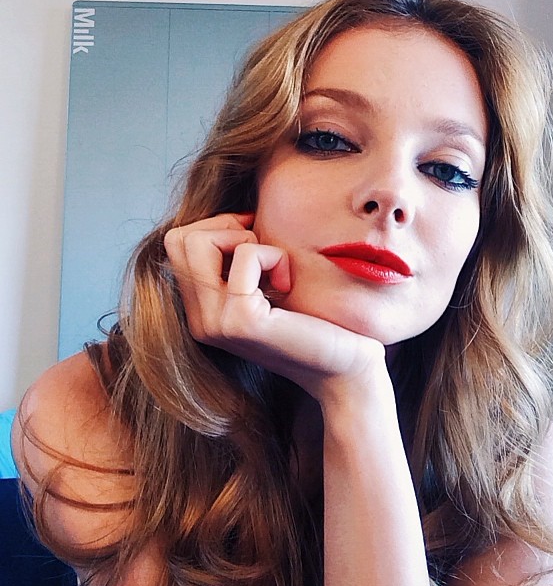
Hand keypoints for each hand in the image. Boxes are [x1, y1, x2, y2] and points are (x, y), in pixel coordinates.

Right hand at [163, 214, 387, 403]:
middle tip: (264, 250)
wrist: (344, 367)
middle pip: (178, 239)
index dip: (215, 228)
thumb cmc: (314, 321)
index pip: (176, 245)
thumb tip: (236, 217)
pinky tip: (288, 283)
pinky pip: (245, 255)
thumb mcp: (265, 287)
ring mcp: (215, 323)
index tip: (255, 240)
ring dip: (246, 240)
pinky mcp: (242, 321)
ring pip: (198, 242)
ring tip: (275, 268)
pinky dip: (273, 255)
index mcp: (201, 312)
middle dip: (225, 227)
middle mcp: (199, 321)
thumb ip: (236, 263)